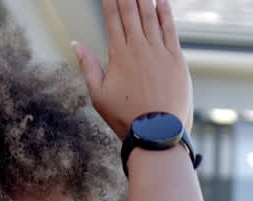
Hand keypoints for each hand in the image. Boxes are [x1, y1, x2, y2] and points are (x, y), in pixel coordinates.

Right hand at [73, 0, 193, 139]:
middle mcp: (138, 48)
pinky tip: (161, 0)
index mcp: (118, 55)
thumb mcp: (98, 95)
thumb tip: (75, 43)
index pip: (112, 19)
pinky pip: (170, 30)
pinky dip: (165, 13)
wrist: (157, 134)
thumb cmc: (125, 118)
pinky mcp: (176, 60)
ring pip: (150, 16)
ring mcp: (159, 52)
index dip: (110, 0)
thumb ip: (88, 66)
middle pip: (131, 12)